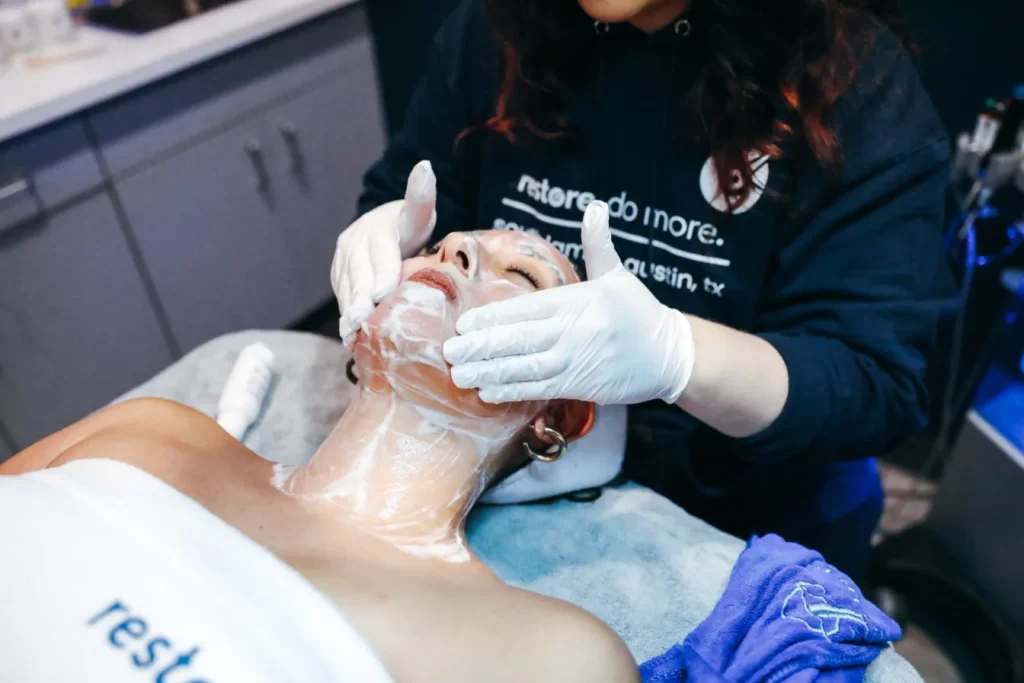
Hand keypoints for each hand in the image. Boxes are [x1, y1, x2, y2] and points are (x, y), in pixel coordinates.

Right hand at [332, 160, 437, 347]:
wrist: (384, 228)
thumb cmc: (408, 224)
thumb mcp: (419, 212)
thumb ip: (421, 196)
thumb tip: (425, 166)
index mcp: (375, 229)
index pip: (380, 253)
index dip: (381, 274)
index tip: (382, 293)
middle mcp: (352, 245)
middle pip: (357, 276)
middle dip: (359, 301)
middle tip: (362, 323)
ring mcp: (342, 264)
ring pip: (346, 291)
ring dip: (348, 315)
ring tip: (353, 338)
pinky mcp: (339, 279)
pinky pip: (343, 300)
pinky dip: (347, 319)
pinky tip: (352, 340)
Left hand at [442, 202, 695, 404]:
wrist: (670, 355)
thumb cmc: (639, 312)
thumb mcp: (619, 275)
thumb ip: (598, 244)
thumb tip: (595, 207)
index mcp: (576, 302)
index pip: (526, 310)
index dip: (492, 318)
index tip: (463, 323)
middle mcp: (572, 333)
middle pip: (519, 341)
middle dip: (482, 347)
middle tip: (449, 352)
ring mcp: (575, 362)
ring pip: (525, 369)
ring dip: (490, 373)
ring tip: (460, 376)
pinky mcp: (580, 386)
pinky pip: (540, 390)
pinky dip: (513, 392)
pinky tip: (488, 392)